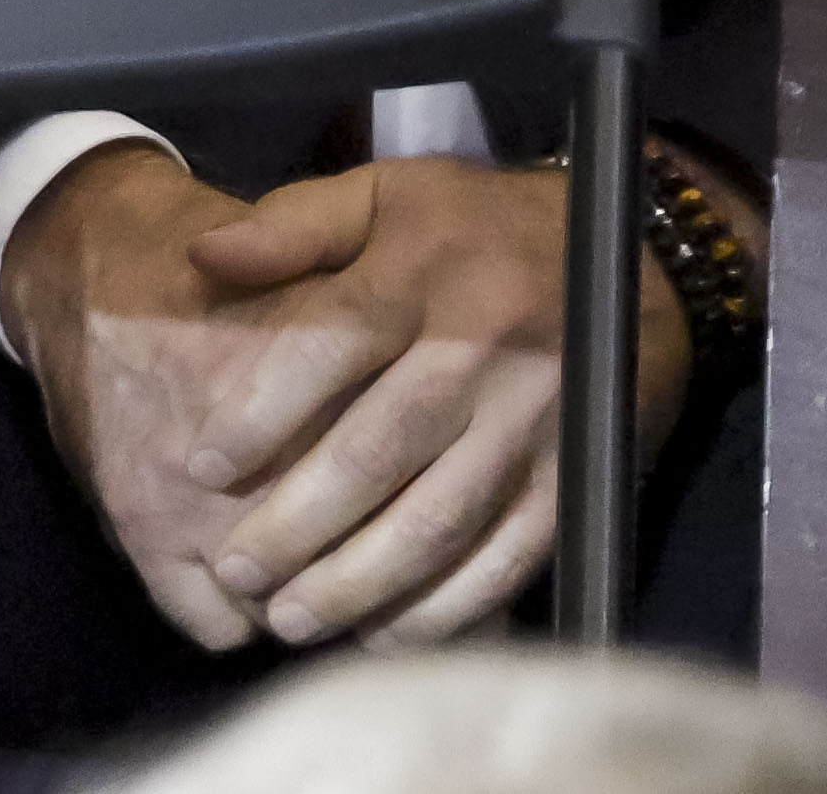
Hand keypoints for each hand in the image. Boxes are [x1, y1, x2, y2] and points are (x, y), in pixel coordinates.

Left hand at [8, 145, 673, 651]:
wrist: (629, 255)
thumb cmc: (475, 226)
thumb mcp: (384, 193)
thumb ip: (291, 226)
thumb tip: (201, 257)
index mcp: (421, 275)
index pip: (326, 351)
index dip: (258, 414)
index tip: (198, 467)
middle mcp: (481, 355)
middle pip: (377, 455)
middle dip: (298, 524)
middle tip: (236, 574)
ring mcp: (539, 424)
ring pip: (440, 521)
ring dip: (363, 582)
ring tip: (293, 621)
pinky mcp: (578, 477)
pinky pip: (511, 556)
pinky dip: (450, 606)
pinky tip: (389, 633)